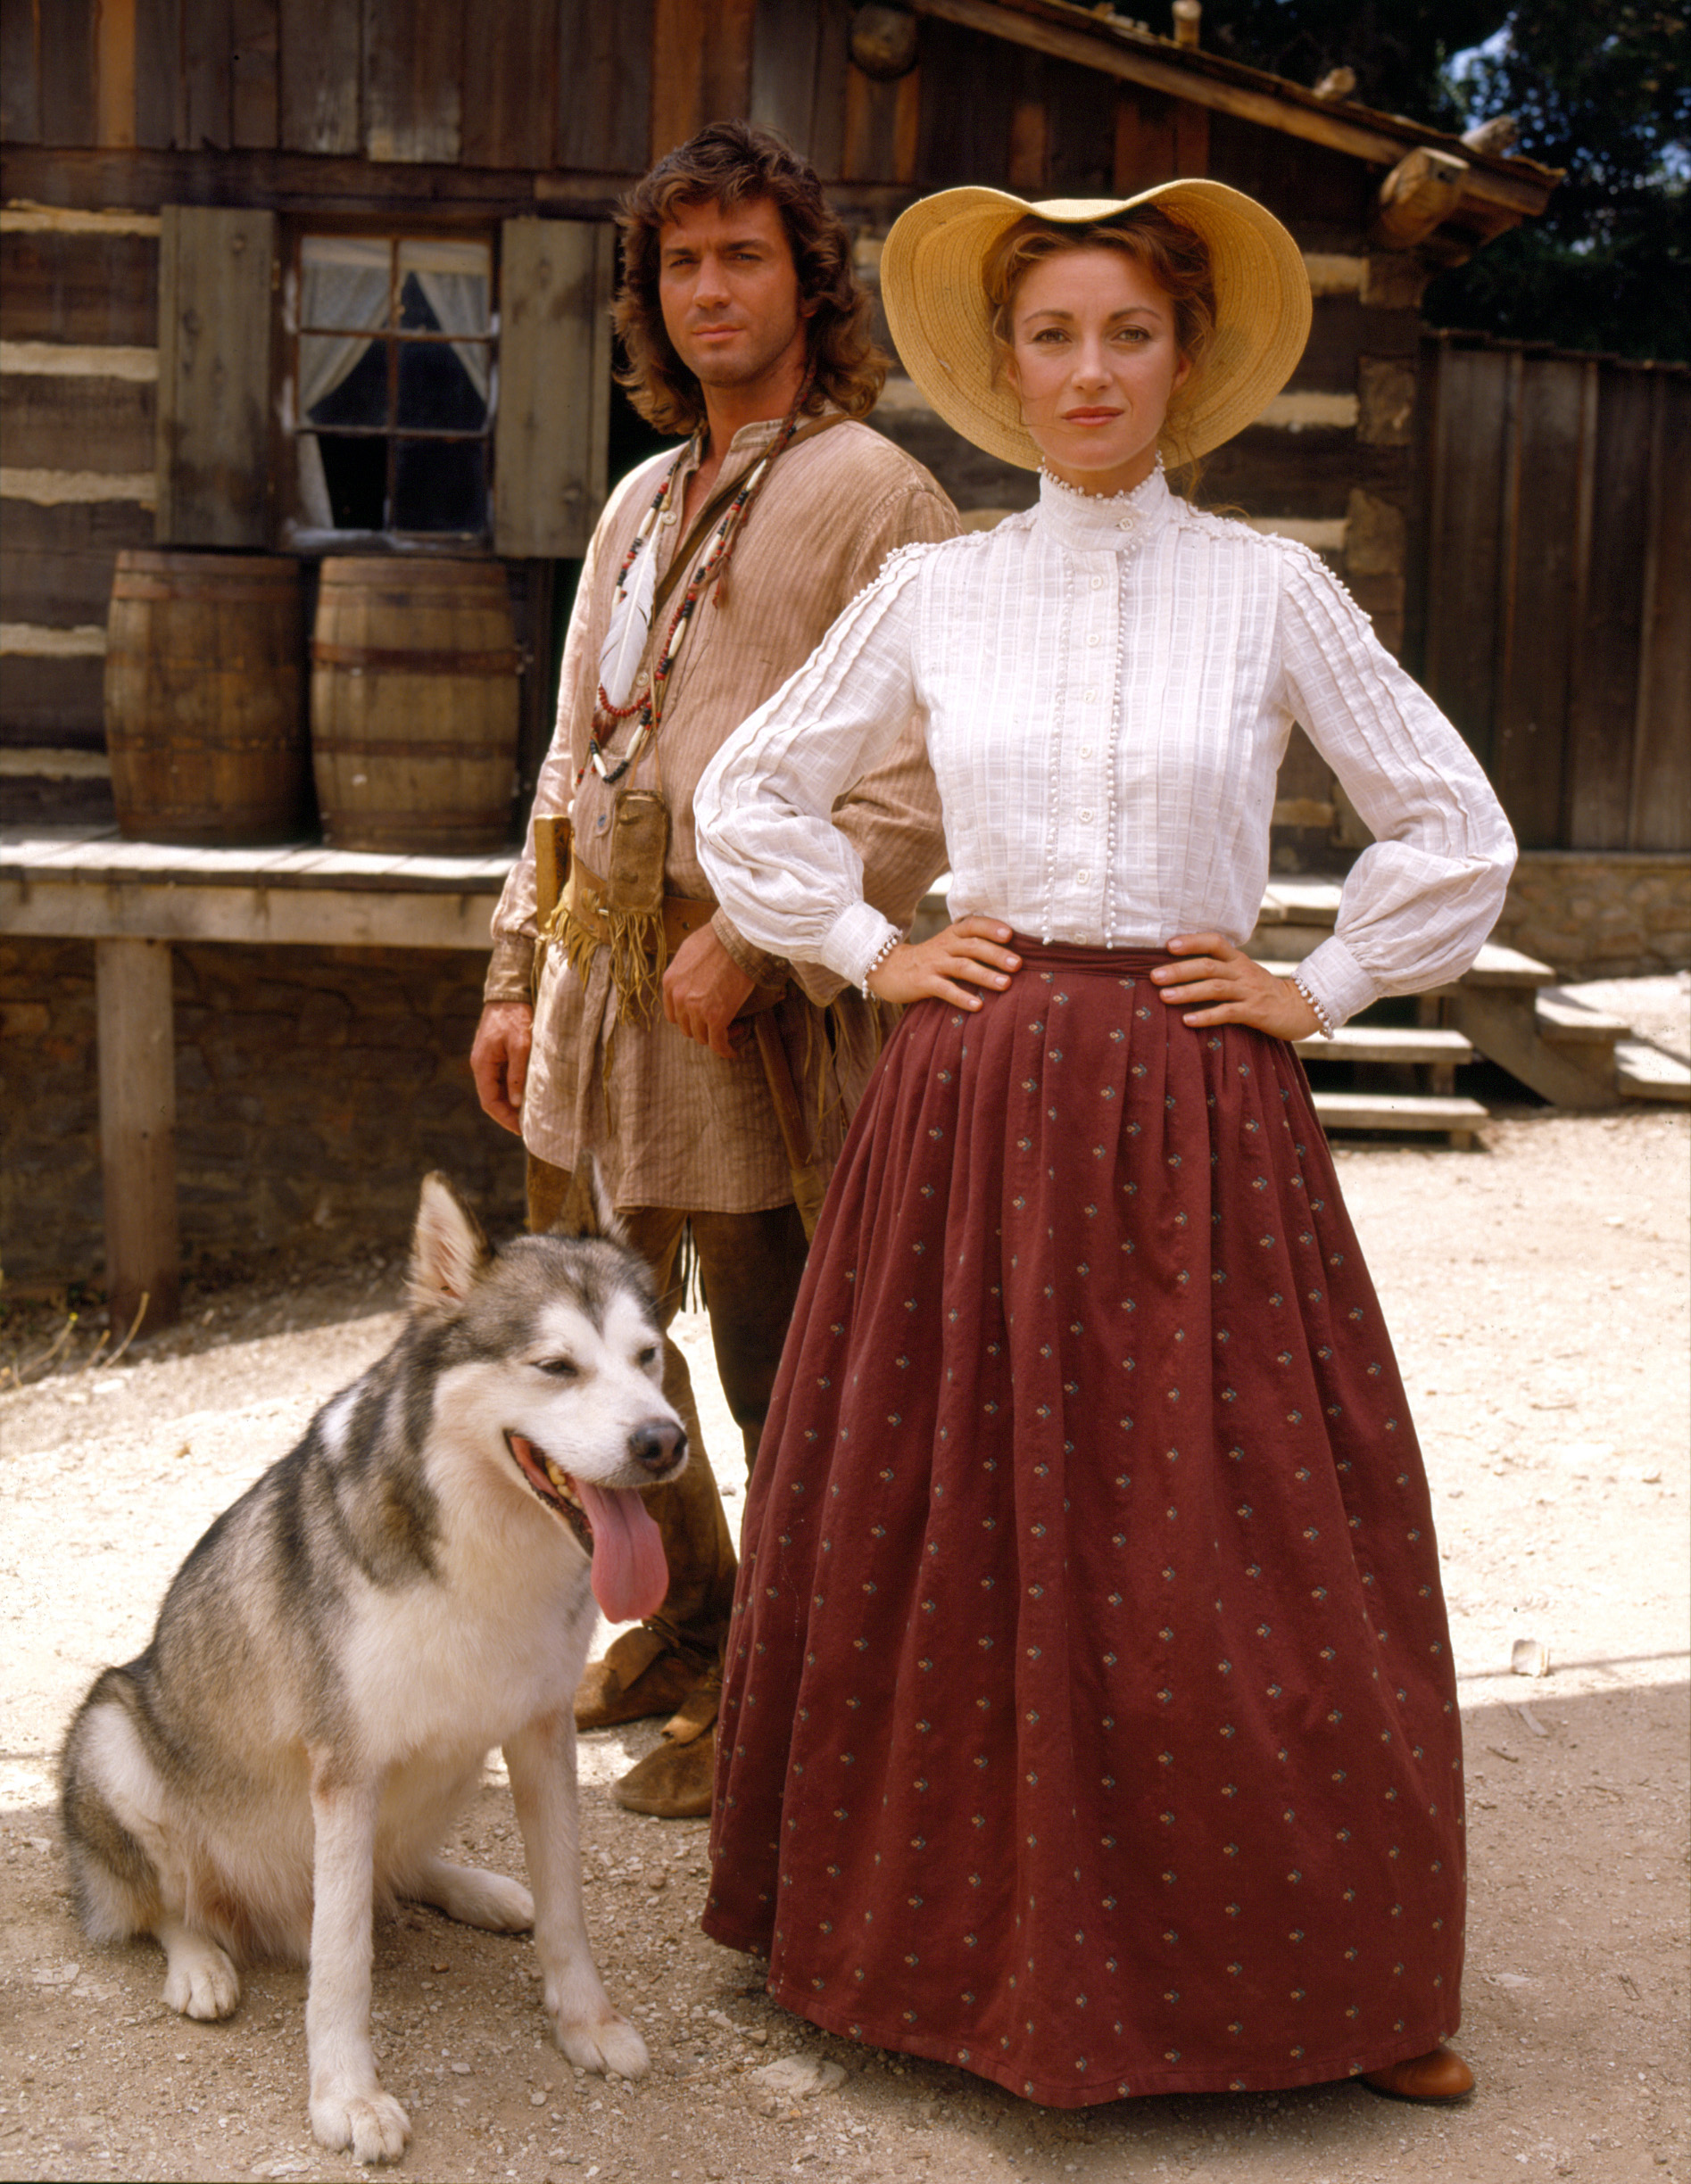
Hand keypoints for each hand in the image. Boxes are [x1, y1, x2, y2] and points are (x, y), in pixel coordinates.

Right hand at [471, 1001, 533, 1133]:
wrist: (509, 993)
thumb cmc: (514, 1017)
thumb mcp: (520, 1045)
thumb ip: (517, 1073)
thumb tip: (515, 1102)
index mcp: (482, 1065)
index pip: (489, 1101)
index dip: (504, 1118)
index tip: (521, 1130)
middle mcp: (482, 1066)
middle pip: (493, 1098)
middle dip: (509, 1115)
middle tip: (528, 1127)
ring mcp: (489, 1061)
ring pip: (499, 1090)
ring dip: (512, 1104)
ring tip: (530, 1116)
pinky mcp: (498, 1055)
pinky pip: (504, 1079)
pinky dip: (514, 1090)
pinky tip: (528, 1096)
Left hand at [662, 926, 756, 1059]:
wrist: (738, 939)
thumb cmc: (719, 939)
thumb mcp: (689, 951)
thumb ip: (685, 970)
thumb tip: (694, 978)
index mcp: (670, 983)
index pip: (673, 1013)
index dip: (688, 1019)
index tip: (702, 1017)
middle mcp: (678, 998)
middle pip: (687, 1027)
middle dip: (702, 1028)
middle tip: (719, 1023)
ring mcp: (696, 1009)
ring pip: (702, 1037)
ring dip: (715, 1037)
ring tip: (732, 1029)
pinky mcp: (716, 1017)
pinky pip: (718, 1043)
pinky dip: (725, 1050)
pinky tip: (732, 1051)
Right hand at [865, 917, 1021, 1009]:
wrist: (888, 969)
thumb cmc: (929, 959)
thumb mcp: (948, 945)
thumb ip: (972, 945)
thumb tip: (1011, 953)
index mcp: (952, 935)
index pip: (973, 924)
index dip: (991, 927)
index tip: (1011, 935)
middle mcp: (944, 946)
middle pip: (972, 946)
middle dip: (996, 954)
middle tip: (1018, 964)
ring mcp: (933, 964)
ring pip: (962, 967)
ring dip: (985, 975)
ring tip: (1005, 984)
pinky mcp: (923, 983)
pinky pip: (945, 990)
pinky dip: (962, 997)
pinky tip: (978, 1006)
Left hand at [1150, 931, 1320, 1040]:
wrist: (1299, 1008)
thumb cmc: (1262, 992)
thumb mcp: (1243, 973)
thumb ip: (1219, 968)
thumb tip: (1178, 968)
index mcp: (1239, 959)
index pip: (1215, 942)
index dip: (1192, 941)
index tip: (1168, 945)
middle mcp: (1243, 971)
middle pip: (1208, 966)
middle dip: (1179, 970)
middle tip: (1154, 976)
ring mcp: (1249, 992)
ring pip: (1215, 988)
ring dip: (1187, 992)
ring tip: (1164, 996)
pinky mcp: (1255, 1012)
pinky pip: (1228, 1013)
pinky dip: (1206, 1016)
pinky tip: (1187, 1020)